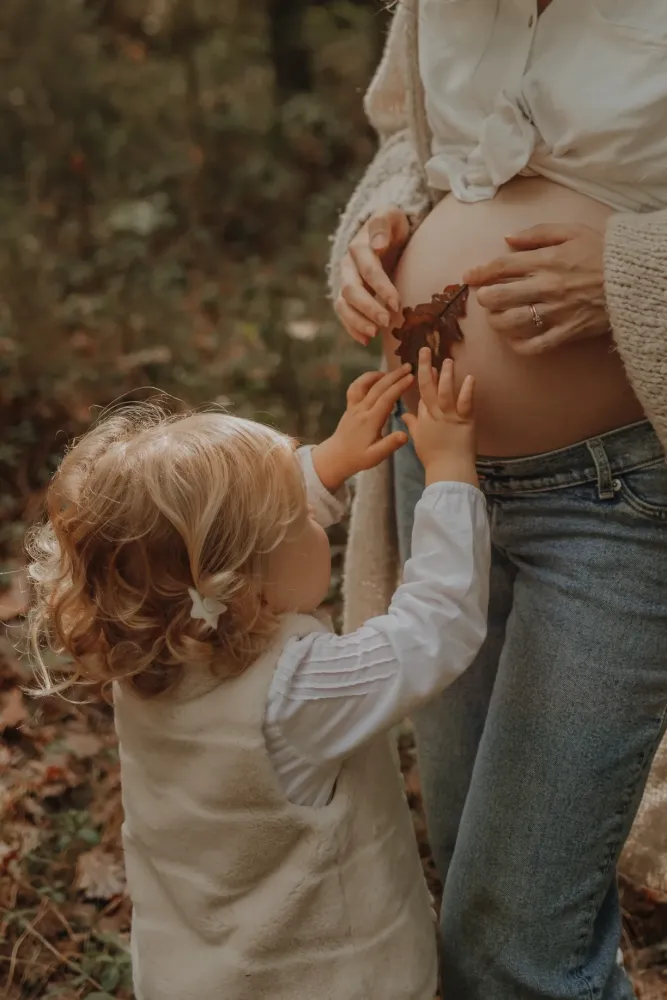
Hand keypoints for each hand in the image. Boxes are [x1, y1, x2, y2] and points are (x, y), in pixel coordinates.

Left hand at [312, 365, 412, 492]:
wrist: (336, 457)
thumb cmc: (358, 457)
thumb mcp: (376, 456)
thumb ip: (390, 444)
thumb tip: (405, 435)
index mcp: (370, 421)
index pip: (386, 399)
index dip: (399, 387)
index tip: (411, 378)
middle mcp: (361, 410)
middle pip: (378, 388)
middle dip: (394, 376)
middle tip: (409, 367)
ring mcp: (353, 407)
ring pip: (365, 384)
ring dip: (379, 374)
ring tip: (394, 371)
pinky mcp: (350, 406)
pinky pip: (355, 387)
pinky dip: (366, 379)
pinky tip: (376, 377)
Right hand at [335, 207, 409, 345]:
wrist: (381, 233)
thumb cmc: (391, 226)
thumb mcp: (390, 216)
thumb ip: (383, 224)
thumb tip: (377, 244)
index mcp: (359, 246)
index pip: (369, 269)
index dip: (381, 287)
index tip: (396, 303)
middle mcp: (348, 265)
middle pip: (352, 290)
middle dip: (368, 308)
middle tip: (386, 322)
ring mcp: (345, 280)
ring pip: (343, 304)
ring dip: (357, 321)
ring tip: (374, 334)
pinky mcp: (347, 295)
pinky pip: (343, 313)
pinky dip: (352, 328)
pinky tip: (365, 340)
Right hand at [402, 350, 476, 486]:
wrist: (449, 471)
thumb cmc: (434, 458)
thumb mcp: (418, 440)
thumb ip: (413, 425)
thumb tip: (405, 415)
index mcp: (423, 420)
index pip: (422, 396)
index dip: (423, 379)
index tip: (424, 365)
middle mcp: (435, 416)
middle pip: (428, 389)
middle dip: (425, 368)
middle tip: (425, 350)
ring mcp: (450, 418)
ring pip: (445, 392)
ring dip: (446, 375)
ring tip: (447, 360)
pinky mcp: (465, 422)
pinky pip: (466, 404)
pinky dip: (467, 391)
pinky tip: (470, 377)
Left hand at [463, 223, 609, 355]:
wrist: (635, 279)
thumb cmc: (603, 252)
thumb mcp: (572, 231)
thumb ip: (537, 233)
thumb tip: (507, 239)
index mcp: (546, 260)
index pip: (501, 267)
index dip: (480, 273)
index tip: (468, 277)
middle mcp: (546, 286)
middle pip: (498, 296)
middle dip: (485, 298)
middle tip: (486, 298)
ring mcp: (555, 312)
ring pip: (510, 322)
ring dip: (496, 322)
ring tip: (496, 318)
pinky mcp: (567, 331)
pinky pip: (534, 345)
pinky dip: (518, 345)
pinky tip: (513, 340)